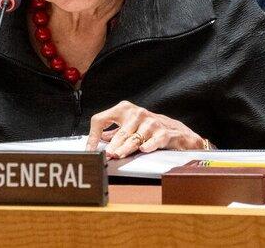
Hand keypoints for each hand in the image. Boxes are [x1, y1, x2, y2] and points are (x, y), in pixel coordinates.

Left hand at [86, 100, 205, 158]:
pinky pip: (154, 140)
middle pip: (120, 132)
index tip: (89, 148)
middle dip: (112, 145)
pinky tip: (143, 149)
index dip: (93, 135)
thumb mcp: (128, 125)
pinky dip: (149, 145)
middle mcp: (137, 113)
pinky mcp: (163, 132)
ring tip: (117, 155)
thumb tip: (97, 139)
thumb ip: (113, 131)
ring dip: (125, 148)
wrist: (175, 130)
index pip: (101, 119)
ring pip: (134, 138)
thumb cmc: (148, 127)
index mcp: (124, 109)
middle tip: (105, 154)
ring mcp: (150, 122)